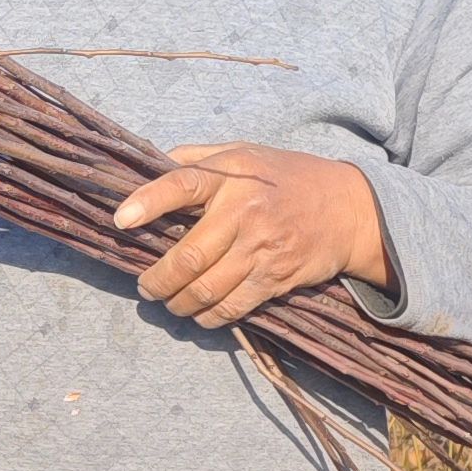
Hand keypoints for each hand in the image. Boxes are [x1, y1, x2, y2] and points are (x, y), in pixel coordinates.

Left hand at [114, 142, 393, 328]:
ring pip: (207, 288)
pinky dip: (209, 317)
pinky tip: (197, 315)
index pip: (182, 184)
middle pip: (190, 256)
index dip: (148, 202)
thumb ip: (195, 158)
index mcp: (232, 175)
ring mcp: (263, 248)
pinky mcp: (277, 277)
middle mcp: (245, 212)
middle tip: (145, 286)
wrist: (350, 208)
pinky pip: (234, 306)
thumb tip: (147, 161)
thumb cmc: (283, 176)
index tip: (121, 220)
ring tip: (166, 301)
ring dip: (178, 303)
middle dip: (157, 279)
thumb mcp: (242, 153)